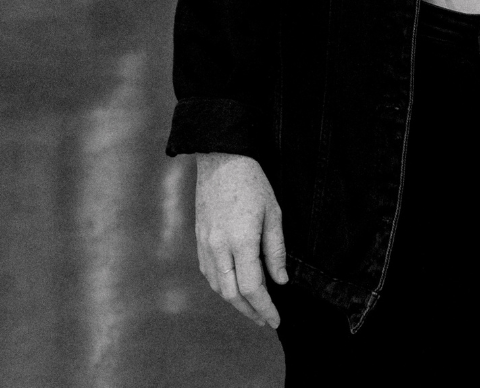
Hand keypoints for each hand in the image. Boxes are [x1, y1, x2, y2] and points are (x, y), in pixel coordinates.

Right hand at [195, 152, 287, 329]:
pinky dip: (222, 286)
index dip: (264, 307)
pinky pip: (209, 273)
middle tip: (265, 318)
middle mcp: (219, 248)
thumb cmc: (252, 182)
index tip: (275, 319)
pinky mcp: (199, 239)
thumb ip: (276, 250)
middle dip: (250, 311)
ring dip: (235, 301)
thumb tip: (280, 281)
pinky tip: (234, 286)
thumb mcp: (273, 212)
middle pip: (232, 294)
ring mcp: (206, 245)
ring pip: (218, 286)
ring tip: (252, 306)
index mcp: (241, 241)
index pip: (253, 287)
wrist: (220, 160)